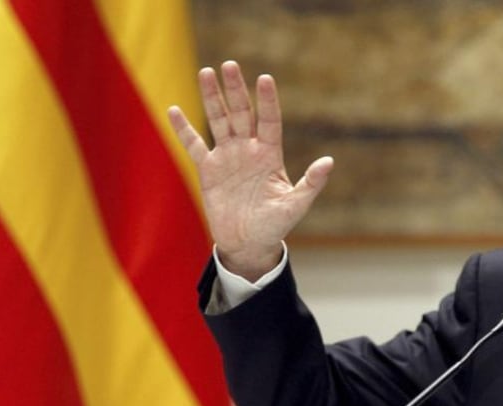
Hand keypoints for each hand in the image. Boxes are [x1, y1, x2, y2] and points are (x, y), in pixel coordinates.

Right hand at [168, 61, 333, 280]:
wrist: (248, 243)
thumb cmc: (275, 225)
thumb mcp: (295, 205)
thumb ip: (311, 183)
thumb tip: (329, 162)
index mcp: (270, 155)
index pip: (269, 121)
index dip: (267, 101)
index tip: (265, 78)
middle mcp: (249, 150)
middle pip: (242, 113)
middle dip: (236, 90)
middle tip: (230, 65)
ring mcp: (228, 157)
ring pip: (219, 121)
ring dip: (213, 98)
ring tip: (207, 72)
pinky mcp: (208, 170)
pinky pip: (194, 145)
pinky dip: (184, 129)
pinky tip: (174, 110)